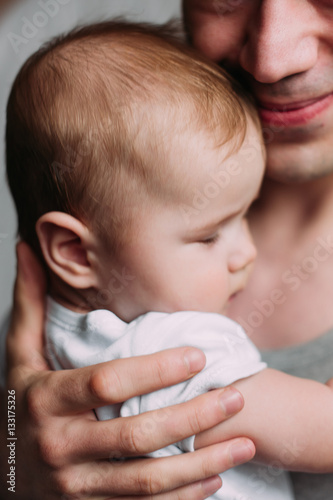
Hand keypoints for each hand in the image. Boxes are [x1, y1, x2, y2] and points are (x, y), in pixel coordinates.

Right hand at [0, 242, 254, 498]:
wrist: (2, 471)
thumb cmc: (20, 404)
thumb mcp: (18, 356)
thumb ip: (29, 305)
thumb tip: (27, 248)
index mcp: (46, 400)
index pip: (106, 382)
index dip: (154, 369)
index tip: (199, 353)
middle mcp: (60, 446)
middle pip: (136, 433)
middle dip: (192, 416)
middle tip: (236, 395)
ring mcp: (75, 486)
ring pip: (146, 479)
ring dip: (201, 463)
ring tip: (245, 442)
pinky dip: (182, 497)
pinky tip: (217, 479)